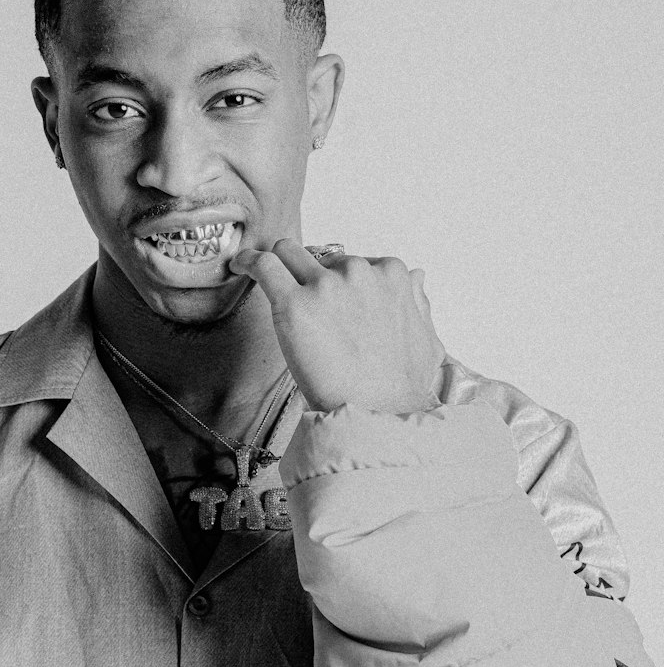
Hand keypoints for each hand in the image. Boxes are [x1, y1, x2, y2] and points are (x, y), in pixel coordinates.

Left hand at [229, 242, 444, 414]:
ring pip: (289, 252)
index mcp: (391, 274)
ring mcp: (325, 285)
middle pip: (321, 258)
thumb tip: (415, 277)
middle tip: (302, 302)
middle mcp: (358, 271)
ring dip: (280, 265)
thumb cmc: (401, 387)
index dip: (338, 281)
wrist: (378, 414)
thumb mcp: (427, 338)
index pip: (354, 261)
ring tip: (265, 277)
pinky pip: (263, 265)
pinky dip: (248, 261)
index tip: (328, 299)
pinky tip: (239, 265)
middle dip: (311, 275)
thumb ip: (418, 302)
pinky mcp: (293, 303)